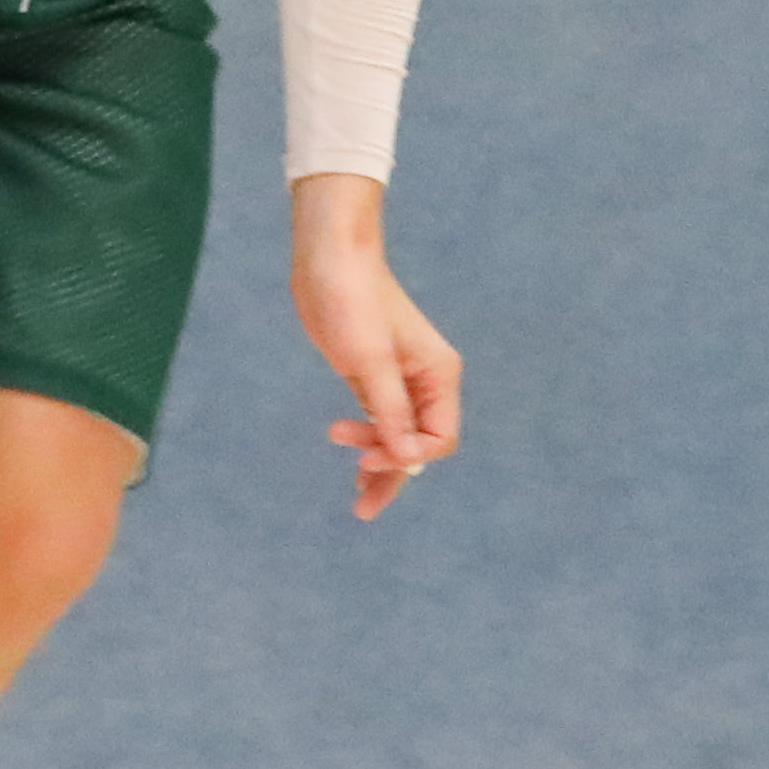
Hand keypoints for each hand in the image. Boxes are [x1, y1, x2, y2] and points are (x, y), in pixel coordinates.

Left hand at [288, 175, 461, 519]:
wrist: (328, 259)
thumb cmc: (352, 302)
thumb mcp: (370, 361)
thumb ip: (391, 411)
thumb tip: (407, 458)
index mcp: (439, 374)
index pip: (439, 438)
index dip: (407, 457)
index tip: (366, 455)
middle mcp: (427, 381)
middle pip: (420, 445)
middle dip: (395, 475)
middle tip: (361, 508)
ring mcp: (401, 380)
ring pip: (400, 436)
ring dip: (380, 464)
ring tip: (355, 495)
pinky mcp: (375, 376)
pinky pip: (382, 422)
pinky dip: (370, 442)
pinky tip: (352, 455)